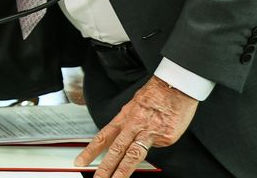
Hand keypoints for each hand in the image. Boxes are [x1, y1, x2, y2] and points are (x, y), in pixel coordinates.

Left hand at [75, 76, 196, 176]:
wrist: (175, 86)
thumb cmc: (156, 94)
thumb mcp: (134, 105)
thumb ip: (129, 123)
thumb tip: (128, 137)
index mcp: (124, 118)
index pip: (103, 137)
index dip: (90, 151)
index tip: (81, 161)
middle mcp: (133, 126)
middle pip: (115, 150)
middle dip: (105, 168)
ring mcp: (149, 132)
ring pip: (132, 156)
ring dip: (122, 172)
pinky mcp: (165, 137)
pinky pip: (160, 146)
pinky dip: (159, 143)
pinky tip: (163, 134)